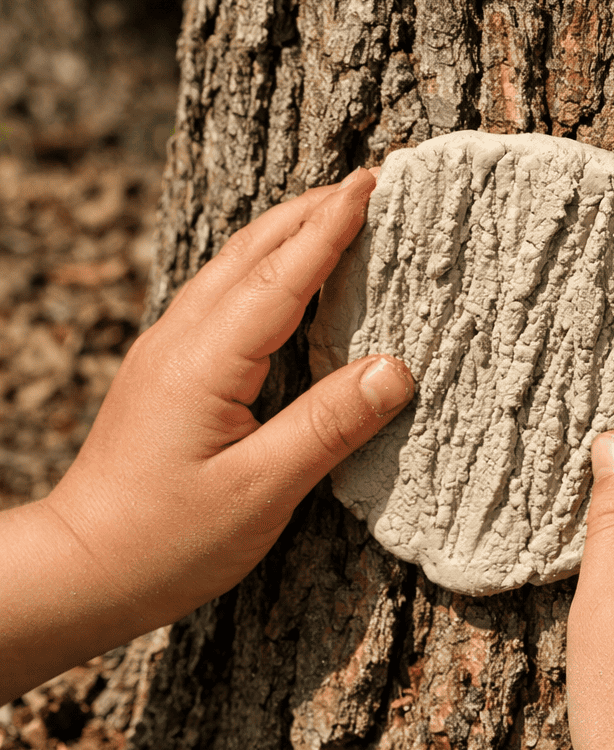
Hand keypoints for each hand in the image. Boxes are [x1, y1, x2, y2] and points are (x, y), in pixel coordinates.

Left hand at [1, 168, 414, 701]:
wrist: (82, 566)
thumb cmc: (167, 538)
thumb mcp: (260, 491)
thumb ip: (329, 426)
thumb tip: (396, 369)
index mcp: (206, 360)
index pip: (281, 275)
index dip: (331, 227)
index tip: (372, 184)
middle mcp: (181, 339)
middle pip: (251, 251)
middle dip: (310, 210)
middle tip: (367, 182)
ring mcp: (167, 350)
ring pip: (232, 266)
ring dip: (286, 231)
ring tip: (334, 213)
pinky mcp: (166, 368)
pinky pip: (222, 294)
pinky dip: (264, 267)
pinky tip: (285, 278)